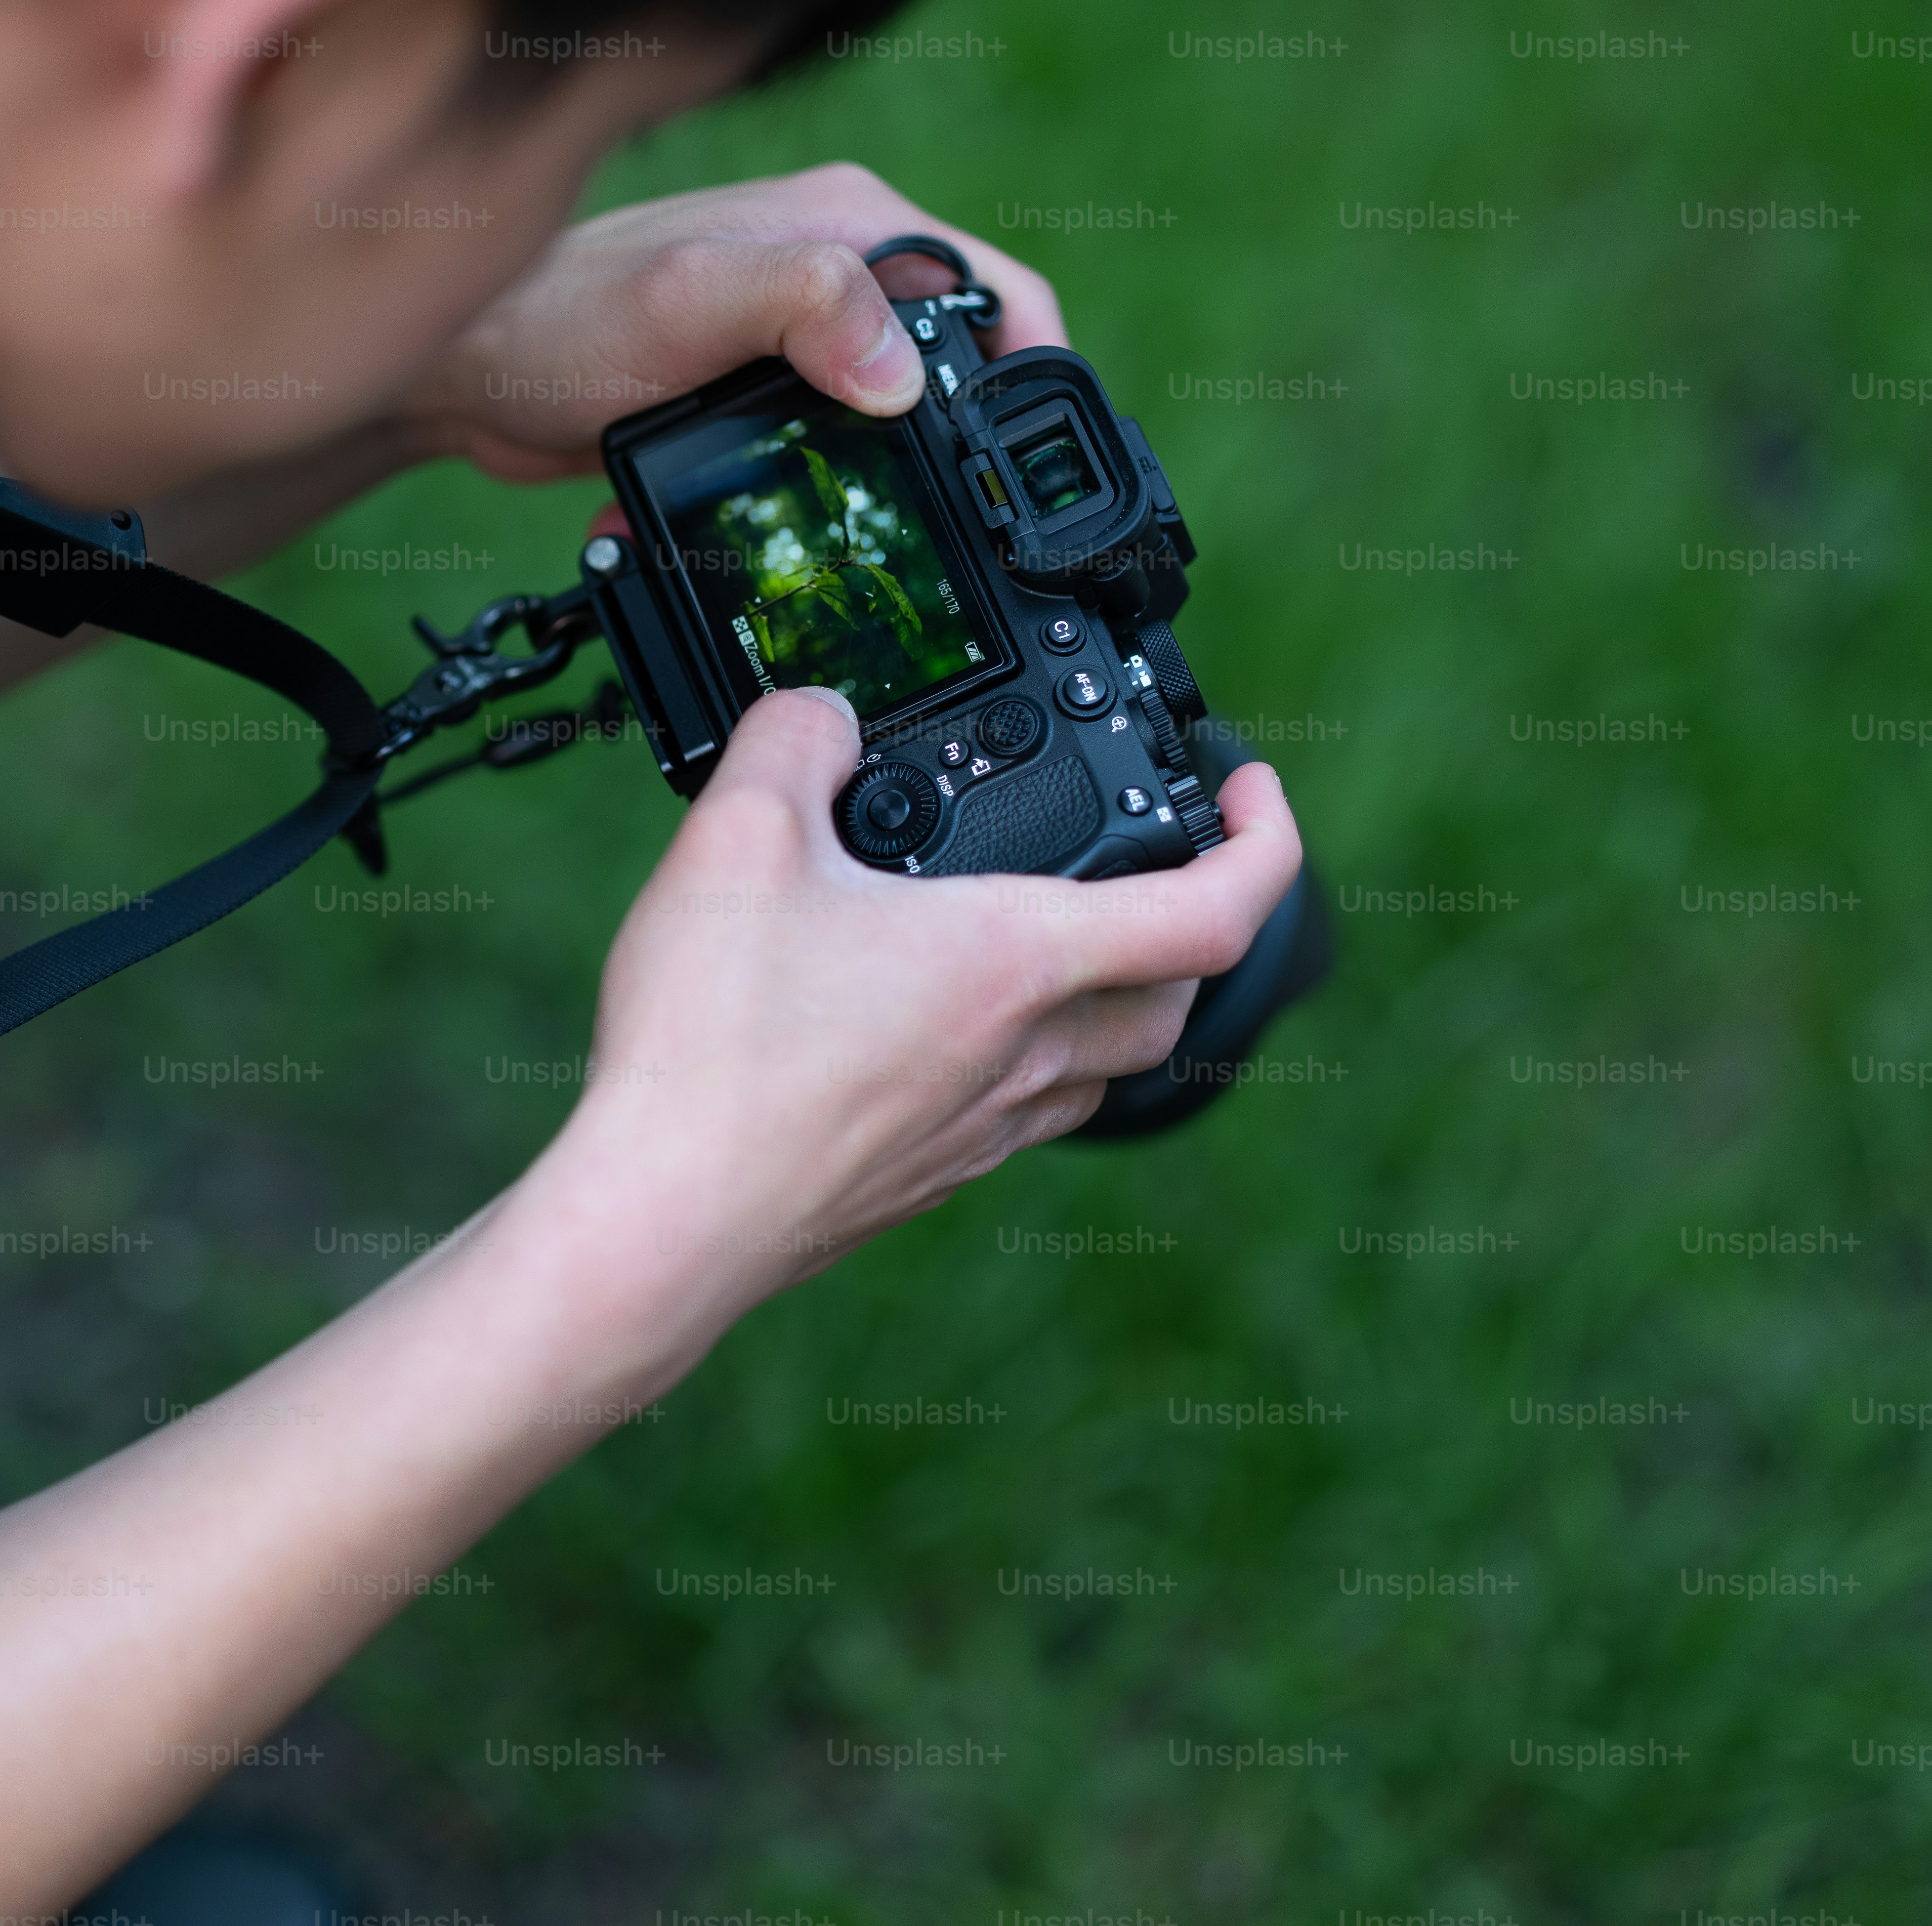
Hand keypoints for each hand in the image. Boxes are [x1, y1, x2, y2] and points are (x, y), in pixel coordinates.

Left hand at [390, 162, 1070, 479]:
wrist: (470, 373)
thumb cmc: (562, 316)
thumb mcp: (689, 299)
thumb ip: (803, 306)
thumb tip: (898, 370)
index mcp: (853, 226)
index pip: (995, 289)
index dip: (1034, 372)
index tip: (1036, 461)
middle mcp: (839, 272)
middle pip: (957, 366)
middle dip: (962, 449)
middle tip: (954, 528)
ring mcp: (801, 336)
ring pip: (895, 422)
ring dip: (881, 489)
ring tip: (861, 544)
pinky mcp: (762, 395)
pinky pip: (825, 454)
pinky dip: (808, 500)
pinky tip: (768, 536)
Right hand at [531, 689, 1301, 1361]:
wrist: (663, 1218)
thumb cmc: (712, 1042)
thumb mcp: (736, 836)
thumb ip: (792, 739)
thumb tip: (821, 714)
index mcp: (1013, 961)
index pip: (1214, 910)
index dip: (1269, 837)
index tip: (1252, 788)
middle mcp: (1022, 1056)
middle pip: (1175, 998)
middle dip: (1191, 921)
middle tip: (1152, 864)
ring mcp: (977, 1130)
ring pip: (1099, 1067)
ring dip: (1106, 999)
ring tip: (1044, 941)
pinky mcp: (921, 1179)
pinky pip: (1017, 1114)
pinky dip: (1021, 1060)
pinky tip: (937, 1028)